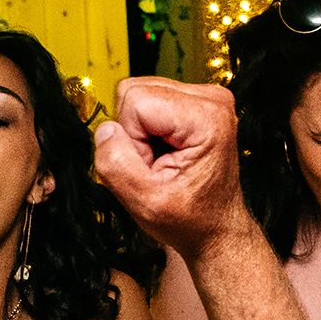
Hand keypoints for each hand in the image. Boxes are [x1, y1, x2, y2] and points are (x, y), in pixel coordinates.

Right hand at [94, 78, 253, 256]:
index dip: (131, 138)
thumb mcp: (146, 204)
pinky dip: (147, 129)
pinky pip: (148, 101)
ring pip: (138, 94)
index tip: (151, 166)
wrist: (216, 228)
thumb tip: (105, 130)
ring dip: (139, 132)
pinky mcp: (194, 102)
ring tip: (161, 160)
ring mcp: (205, 98)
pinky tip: (165, 152)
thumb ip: (116, 164)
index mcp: (208, 118)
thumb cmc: (193, 219)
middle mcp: (211, 99)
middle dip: (133, 132)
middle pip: (135, 91)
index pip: (135, 100)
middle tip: (155, 165)